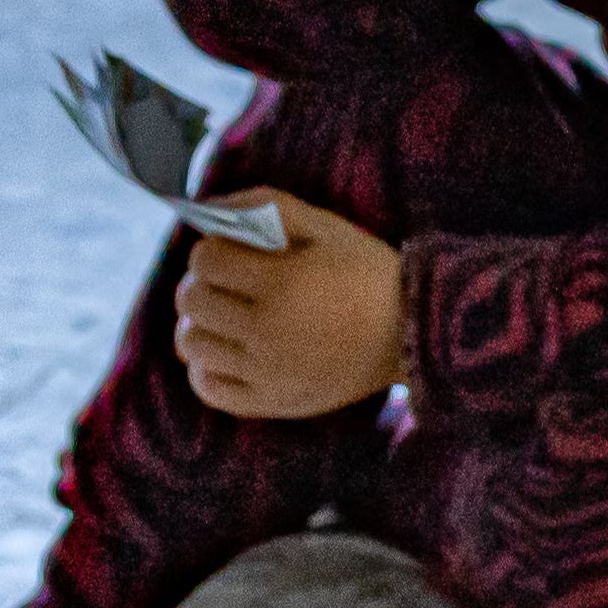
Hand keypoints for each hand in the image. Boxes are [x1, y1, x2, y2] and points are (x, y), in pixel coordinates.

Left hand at [174, 193, 407, 417]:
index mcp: (283, 283)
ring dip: (199, 324)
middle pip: (192, 301)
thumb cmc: (370, 274)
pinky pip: (210, 388)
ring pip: (193, 345)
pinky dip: (206, 368)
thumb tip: (211, 208)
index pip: (206, 260)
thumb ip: (268, 206)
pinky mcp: (273, 401)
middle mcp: (268, 331)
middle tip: (224, 283)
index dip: (211, 249)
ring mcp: (268, 372)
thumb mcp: (327, 227)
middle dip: (201, 283)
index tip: (229, 252)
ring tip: (225, 318)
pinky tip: (227, 353)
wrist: (415, 334)